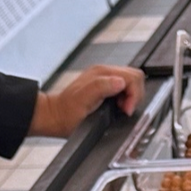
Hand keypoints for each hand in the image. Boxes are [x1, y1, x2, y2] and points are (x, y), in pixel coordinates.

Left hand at [29, 65, 145, 137]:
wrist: (55, 116)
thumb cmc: (67, 113)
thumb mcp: (82, 100)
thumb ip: (101, 87)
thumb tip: (120, 82)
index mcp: (102, 74)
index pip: (133, 77)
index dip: (134, 95)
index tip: (126, 110)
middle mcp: (104, 73)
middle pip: (134, 77)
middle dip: (135, 96)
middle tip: (125, 110)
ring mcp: (104, 79)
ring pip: (131, 83)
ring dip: (131, 98)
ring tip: (121, 109)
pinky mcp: (104, 87)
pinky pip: (124, 89)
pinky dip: (126, 100)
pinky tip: (117, 108)